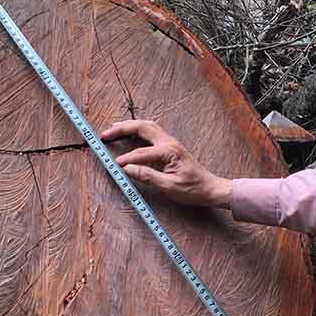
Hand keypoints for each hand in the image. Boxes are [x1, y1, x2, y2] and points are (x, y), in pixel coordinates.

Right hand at [100, 120, 232, 207]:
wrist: (210, 188)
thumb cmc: (192, 189)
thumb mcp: (169, 187)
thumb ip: (147, 176)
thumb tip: (128, 169)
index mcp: (169, 151)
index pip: (140, 153)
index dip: (125, 160)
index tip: (113, 166)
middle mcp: (169, 142)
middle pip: (142, 128)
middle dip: (122, 129)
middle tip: (105, 134)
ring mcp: (170, 142)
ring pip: (147, 126)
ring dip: (129, 126)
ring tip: (113, 128)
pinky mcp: (170, 146)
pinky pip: (151, 132)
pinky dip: (138, 129)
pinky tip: (130, 132)